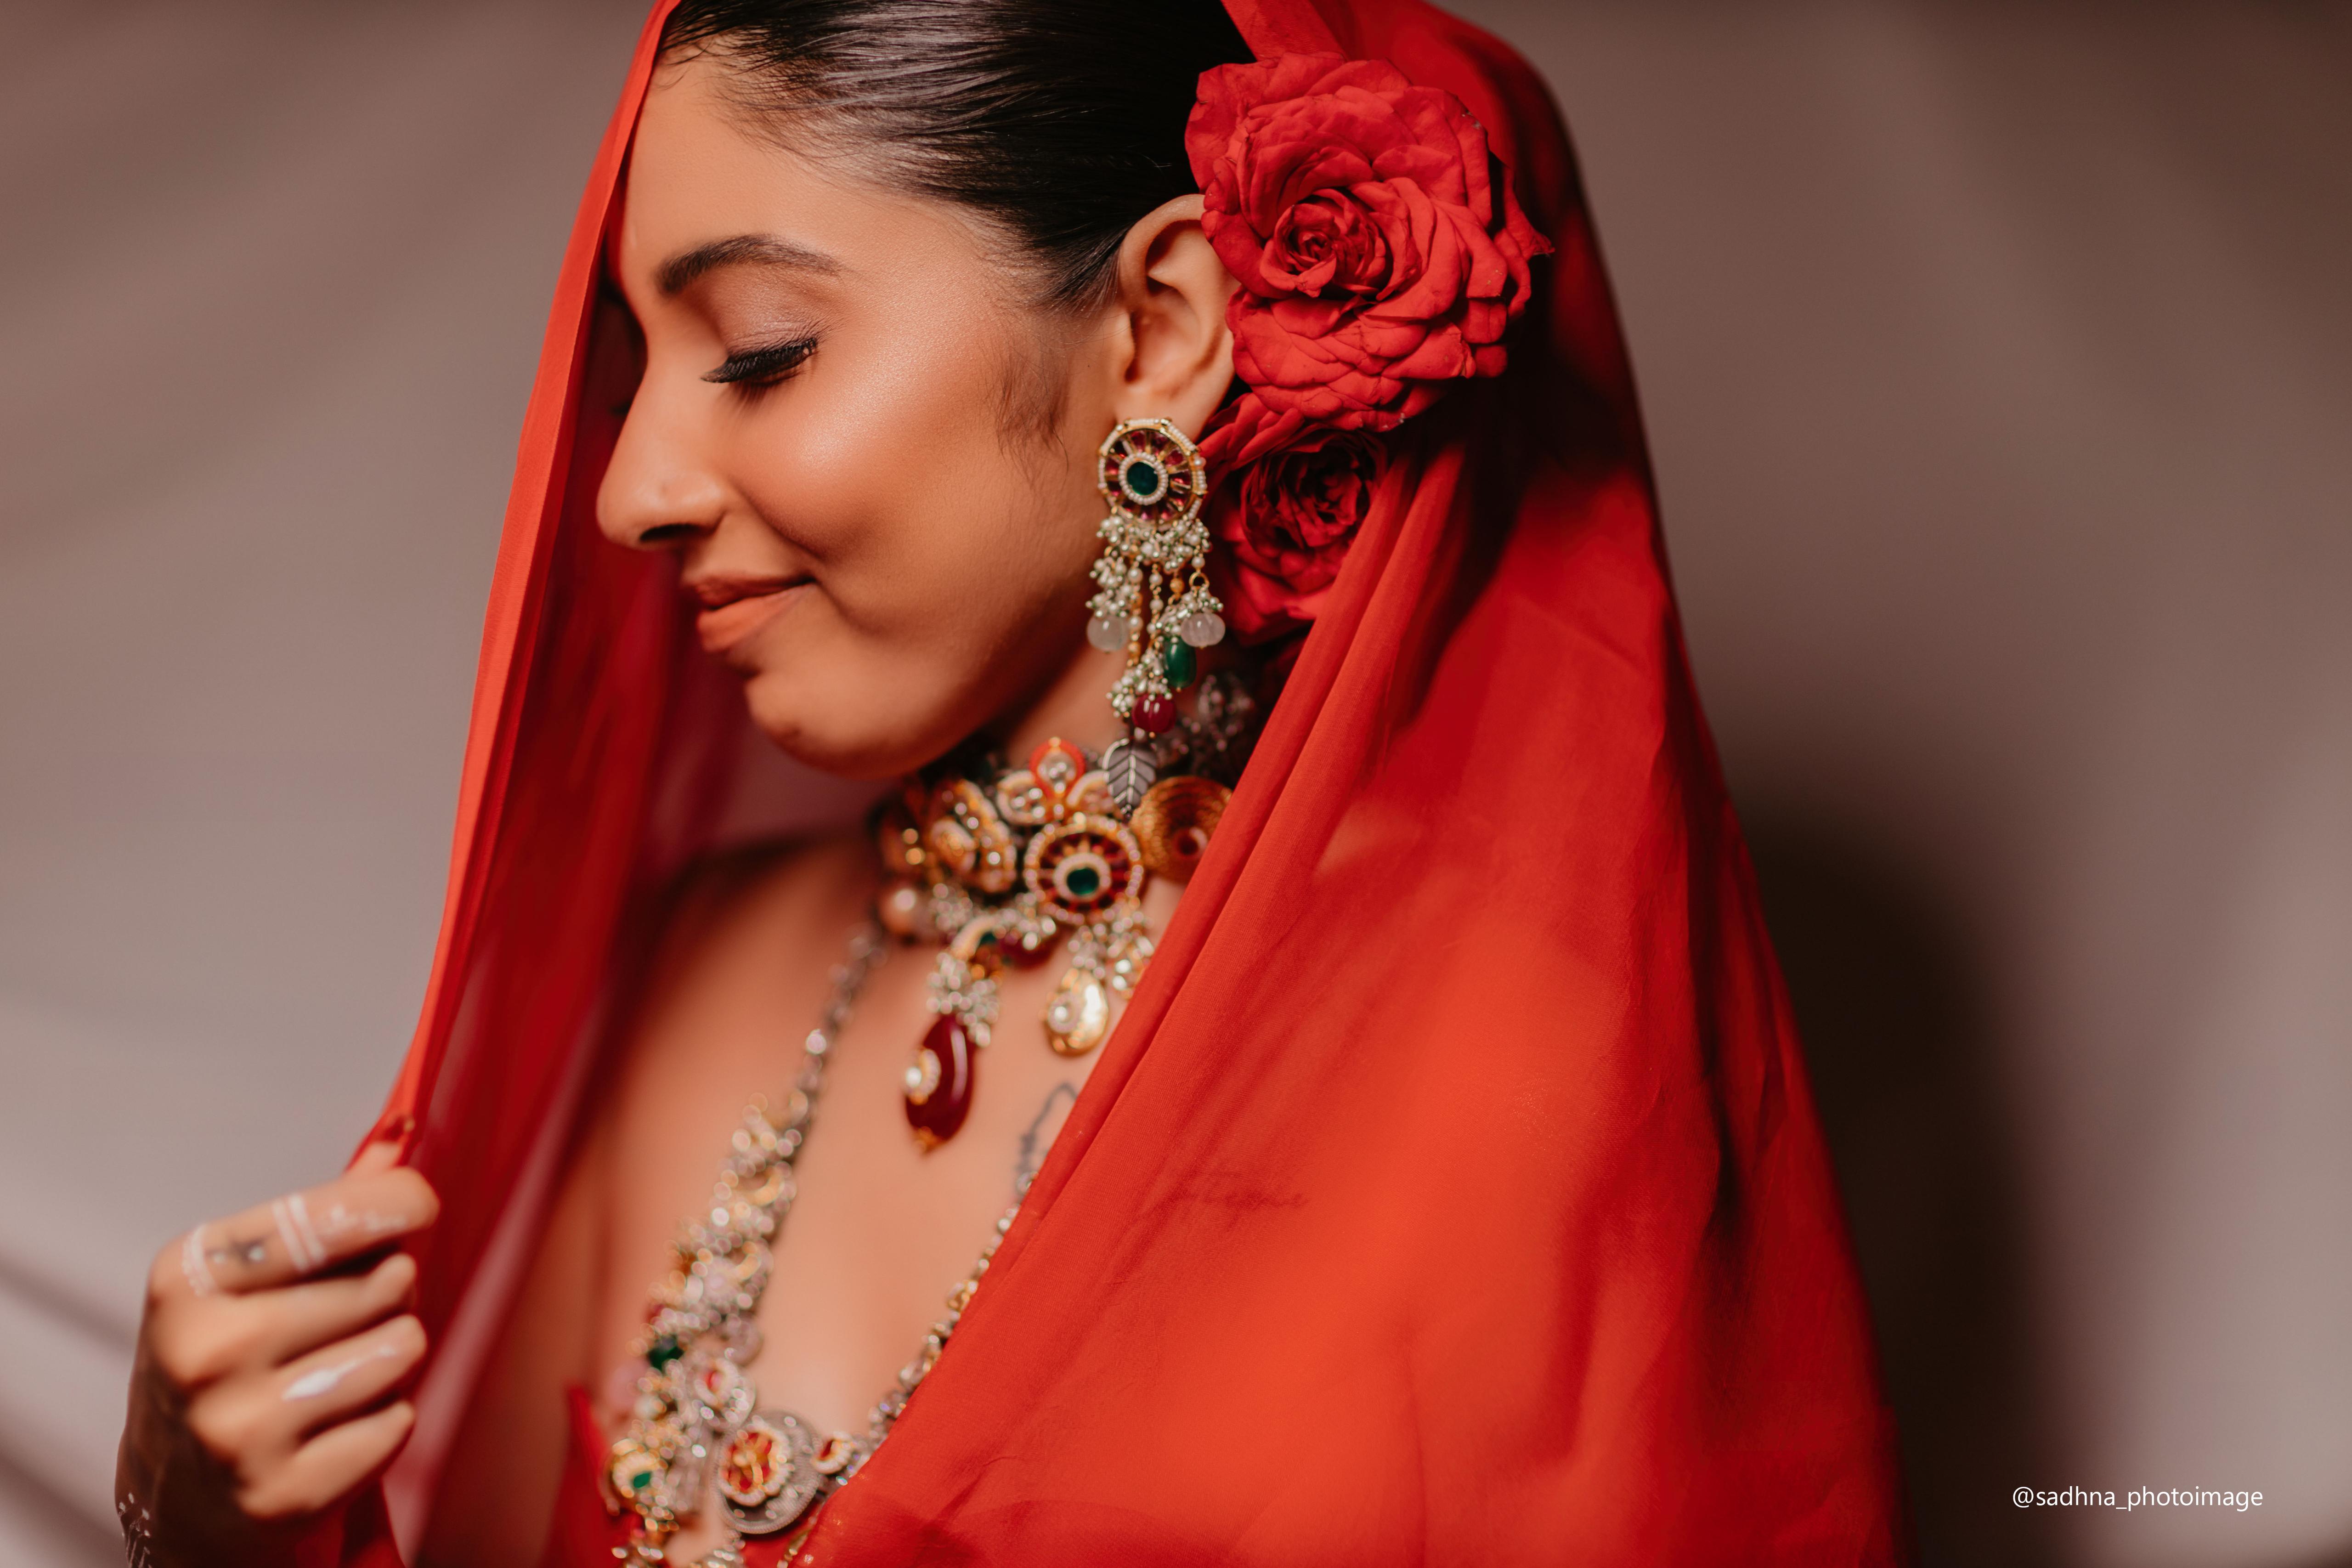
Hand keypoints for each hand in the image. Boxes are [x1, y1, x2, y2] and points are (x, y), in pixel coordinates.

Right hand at [116, 1141, 438, 1565]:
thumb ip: (329, 1209)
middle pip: (383, 1286)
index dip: (394, 1203)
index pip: (321, 1219)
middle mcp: (204, 1353)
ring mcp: (237, 1431)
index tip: (420, 1203)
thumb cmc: (226, 1362)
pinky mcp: (281, 1494)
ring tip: (342, 1372)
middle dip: (391, 1295)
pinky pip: (398, 1423)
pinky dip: (385, 1421)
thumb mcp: (248, 1279)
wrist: (176, 1498)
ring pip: (400, 1351)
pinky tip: (335, 1428)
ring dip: (392, 1358)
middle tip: (355, 1315)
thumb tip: (402, 1135)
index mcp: (189, 1281)